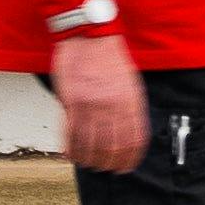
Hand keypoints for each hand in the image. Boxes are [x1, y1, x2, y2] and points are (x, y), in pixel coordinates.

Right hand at [49, 32, 148, 171]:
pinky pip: (71, 134)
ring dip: (90, 160)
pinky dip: (72, 149)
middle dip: (110, 164)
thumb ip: (128, 108)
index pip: (134, 140)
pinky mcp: (71, 102)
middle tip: (106, 169)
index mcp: (131, 101)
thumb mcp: (130, 82)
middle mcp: (112, 107)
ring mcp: (91, 105)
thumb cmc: (110, 58)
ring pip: (90, 145)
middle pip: (112, 147)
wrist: (90, 36)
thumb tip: (125, 134)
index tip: (126, 167)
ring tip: (90, 165)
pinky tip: (72, 156)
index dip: (130, 159)